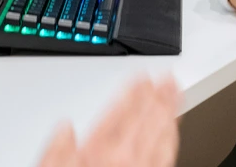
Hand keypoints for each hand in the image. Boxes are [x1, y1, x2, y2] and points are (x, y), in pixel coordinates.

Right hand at [37, 75, 180, 166]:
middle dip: (160, 97)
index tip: (143, 76)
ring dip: (172, 114)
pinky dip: (173, 140)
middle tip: (169, 78)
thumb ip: (56, 153)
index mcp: (101, 154)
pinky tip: (174, 134)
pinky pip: (168, 157)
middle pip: (149, 121)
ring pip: (164, 138)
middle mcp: (127, 162)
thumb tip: (65, 130)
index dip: (134, 91)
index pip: (121, 113)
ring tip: (178, 95)